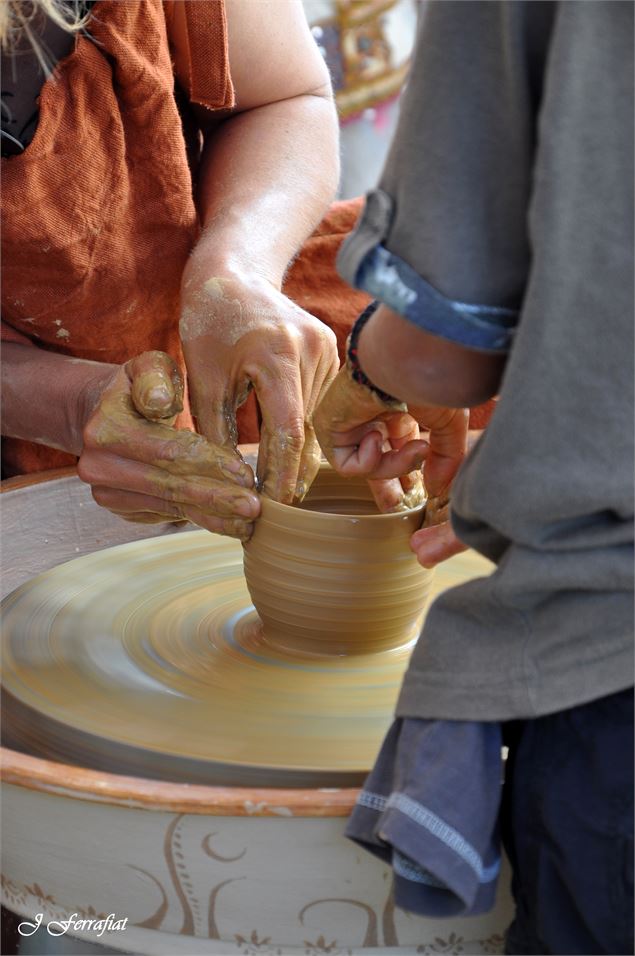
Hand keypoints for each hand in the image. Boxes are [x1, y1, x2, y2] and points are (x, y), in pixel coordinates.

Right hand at [77, 351, 259, 539]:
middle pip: (170, 486)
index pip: (168, 452)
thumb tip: (159, 402)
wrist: (102, 413)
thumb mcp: (147, 367)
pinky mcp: (121, 508)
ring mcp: (107, 492)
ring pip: (171, 506)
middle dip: (217, 498)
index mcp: (106, 428)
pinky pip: (167, 514)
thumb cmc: (138, 388)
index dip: (208, 463)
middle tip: (254, 507)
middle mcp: (99, 466)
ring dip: (213, 516)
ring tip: (249, 522)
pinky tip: (230, 521)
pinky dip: (202, 519)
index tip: (243, 473)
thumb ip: (155, 377)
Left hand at [180, 273, 338, 503]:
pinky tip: (288, 457)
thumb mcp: (203, 378)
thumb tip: (226, 482)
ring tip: (278, 492)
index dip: (280, 475)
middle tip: (274, 513)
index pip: (288, 432)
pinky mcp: (332, 355)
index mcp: (279, 356)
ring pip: (315, 422)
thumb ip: (214, 430)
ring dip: (297, 456)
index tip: (270, 509)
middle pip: (307, 431)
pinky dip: (302, 431)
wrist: (235, 274)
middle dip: (290, 474)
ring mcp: (328, 353)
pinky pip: (317, 405)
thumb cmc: (210, 322)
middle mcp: (314, 354)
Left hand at [313, 365, 469, 565]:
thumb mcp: (449, 424)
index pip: (397, 444)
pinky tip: (378, 435)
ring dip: (393, 467)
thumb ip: (445, 458)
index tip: (420, 489)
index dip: (406, 467)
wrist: (408, 358)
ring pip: (367, 466)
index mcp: (399, 405)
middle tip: (396, 503)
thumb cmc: (433, 380)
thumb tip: (436, 490)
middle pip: (374, 458)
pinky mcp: (329, 426)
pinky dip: (368, 461)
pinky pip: (347, 465)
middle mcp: (372, 412)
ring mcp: (349, 419)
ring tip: (415, 450)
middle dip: (387, 483)